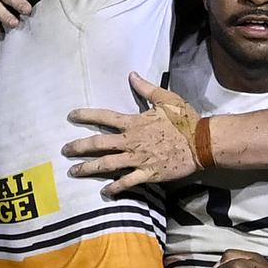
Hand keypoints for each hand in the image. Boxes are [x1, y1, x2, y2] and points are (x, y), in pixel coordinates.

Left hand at [63, 72, 204, 196]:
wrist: (202, 143)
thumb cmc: (186, 121)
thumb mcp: (167, 99)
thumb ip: (146, 89)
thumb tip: (132, 75)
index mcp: (134, 123)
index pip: (104, 117)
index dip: (86, 115)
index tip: (70, 116)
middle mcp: (131, 141)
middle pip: (98, 144)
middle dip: (78, 147)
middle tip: (65, 150)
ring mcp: (138, 159)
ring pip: (107, 164)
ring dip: (88, 168)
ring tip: (74, 171)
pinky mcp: (148, 173)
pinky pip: (127, 182)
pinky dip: (115, 188)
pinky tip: (105, 191)